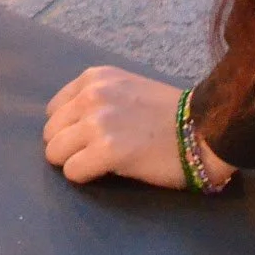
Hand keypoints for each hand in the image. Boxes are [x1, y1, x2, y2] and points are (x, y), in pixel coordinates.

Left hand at [44, 66, 235, 189]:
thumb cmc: (168, 114)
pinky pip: (72, 171)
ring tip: (101, 163)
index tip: (90, 137)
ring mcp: (98, 122)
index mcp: (95, 78)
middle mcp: (92, 95)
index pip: (54, 110)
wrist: (203, 130)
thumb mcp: (125, 89)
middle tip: (95, 153)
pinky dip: (85, 176)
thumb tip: (66, 126)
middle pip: (51, 132)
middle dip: (68, 146)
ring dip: (74, 162)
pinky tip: (108, 171)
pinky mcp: (106, 150)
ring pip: (55, 152)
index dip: (70, 128)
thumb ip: (96, 99)